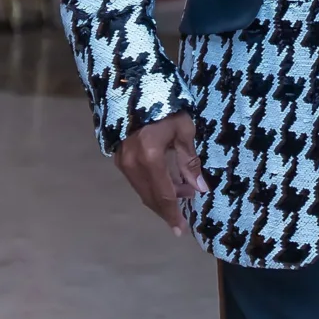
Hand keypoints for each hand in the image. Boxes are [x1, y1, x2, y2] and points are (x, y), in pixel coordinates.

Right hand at [117, 112, 207, 233]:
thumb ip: (190, 163)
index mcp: (150, 157)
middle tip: (187, 208)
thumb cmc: (166, 107)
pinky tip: (166, 181)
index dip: (174, 213)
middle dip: (169, 207)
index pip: (165, 194)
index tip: (181, 230)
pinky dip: (151, 186)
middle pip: (151, 197)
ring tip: (182, 191)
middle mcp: (132, 164)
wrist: (134, 88)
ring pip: (143, 190)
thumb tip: (200, 188)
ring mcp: (122, 162)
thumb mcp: (184, 131)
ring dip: (161, 196)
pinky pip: (136, 180)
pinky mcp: (118, 157)